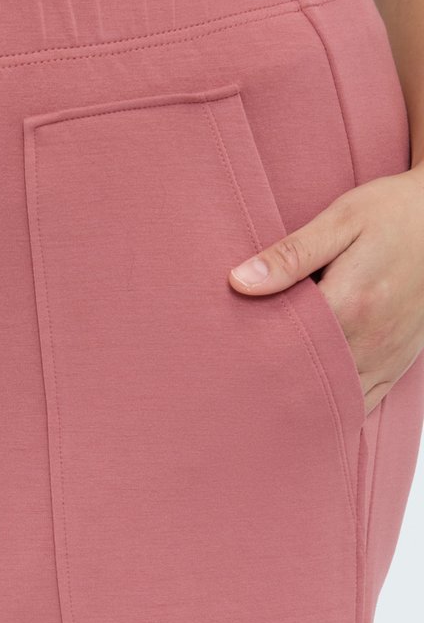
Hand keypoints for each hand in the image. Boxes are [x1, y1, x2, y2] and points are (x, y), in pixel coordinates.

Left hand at [228, 165, 423, 415]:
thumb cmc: (394, 213)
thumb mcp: (342, 220)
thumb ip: (291, 255)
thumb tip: (238, 281)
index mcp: (350, 305)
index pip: (286, 347)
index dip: (252, 354)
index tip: (225, 357)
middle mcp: (370, 341)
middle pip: (306, 379)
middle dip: (271, 385)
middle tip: (233, 388)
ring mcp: (386, 358)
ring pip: (334, 399)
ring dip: (300, 403)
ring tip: (261, 403)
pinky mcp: (398, 365)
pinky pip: (363, 402)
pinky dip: (334, 409)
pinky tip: (305, 409)